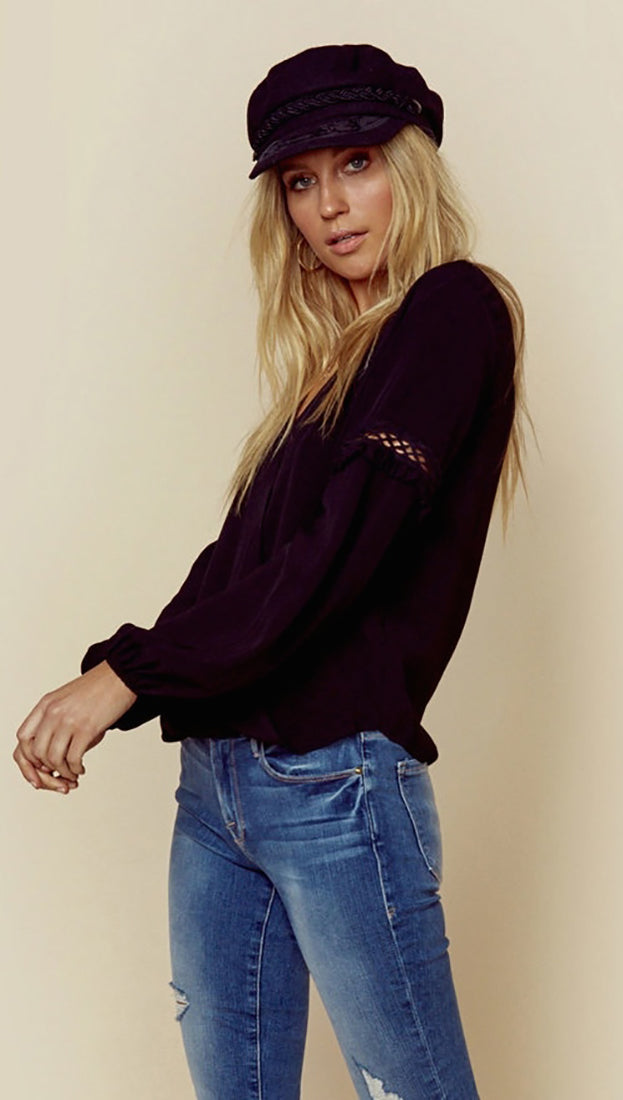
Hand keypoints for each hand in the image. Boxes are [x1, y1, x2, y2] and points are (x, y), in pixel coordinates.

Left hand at [14, 661, 137, 793]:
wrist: (121, 675)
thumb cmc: (98, 688)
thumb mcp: (67, 699)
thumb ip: (55, 720)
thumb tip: (53, 753)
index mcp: (46, 704)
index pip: (23, 737)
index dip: (27, 757)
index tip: (39, 767)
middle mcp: (53, 712)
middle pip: (37, 752)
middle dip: (47, 770)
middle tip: (59, 775)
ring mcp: (69, 720)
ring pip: (54, 758)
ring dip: (63, 772)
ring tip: (73, 773)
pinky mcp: (87, 728)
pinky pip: (73, 758)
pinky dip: (76, 769)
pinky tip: (81, 769)